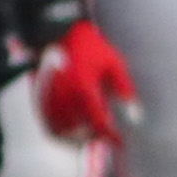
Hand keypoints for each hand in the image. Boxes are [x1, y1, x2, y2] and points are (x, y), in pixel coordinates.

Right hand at [33, 22, 136, 145]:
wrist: (58, 32)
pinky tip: (73, 131)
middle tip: (106, 136)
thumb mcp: (114, 63)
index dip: (111, 137)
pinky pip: (48, 126)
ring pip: (63, 132)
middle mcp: (65, 97)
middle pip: (80, 131)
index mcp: (84, 88)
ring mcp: (49, 99)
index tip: (121, 143)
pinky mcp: (40, 100)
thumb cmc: (90, 47)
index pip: (99, 123)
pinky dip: (61, 134)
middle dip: (95, 138)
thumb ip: (125, 90)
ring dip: (78, 138)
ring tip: (91, 134)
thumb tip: (136, 116)